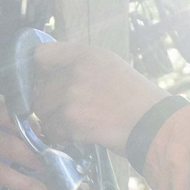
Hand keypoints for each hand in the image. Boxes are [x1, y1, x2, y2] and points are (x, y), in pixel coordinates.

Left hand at [27, 44, 168, 150]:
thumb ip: (80, 66)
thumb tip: (51, 74)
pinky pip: (52, 128)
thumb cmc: (136, 99)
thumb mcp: (111, 67)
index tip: (40, 80)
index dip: (37, 69)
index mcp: (87, 55)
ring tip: (76, 123)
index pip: (42, 54)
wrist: (153, 125)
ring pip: (42, 109)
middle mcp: (76, 71)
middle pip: (39, 87)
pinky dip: (62, 135)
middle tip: (68, 110)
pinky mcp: (71, 119)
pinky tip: (80, 133)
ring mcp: (72, 95)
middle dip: (49, 101)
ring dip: (54, 119)